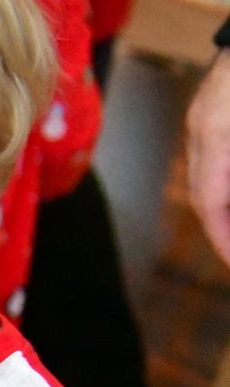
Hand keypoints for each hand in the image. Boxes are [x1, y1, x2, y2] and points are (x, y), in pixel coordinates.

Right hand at [187, 50, 229, 265]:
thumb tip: (226, 201)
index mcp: (216, 133)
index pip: (211, 200)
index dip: (223, 237)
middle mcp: (203, 127)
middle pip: (204, 191)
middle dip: (221, 228)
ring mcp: (205, 115)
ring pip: (207, 174)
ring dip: (222, 205)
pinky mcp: (214, 107)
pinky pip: (214, 156)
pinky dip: (224, 180)